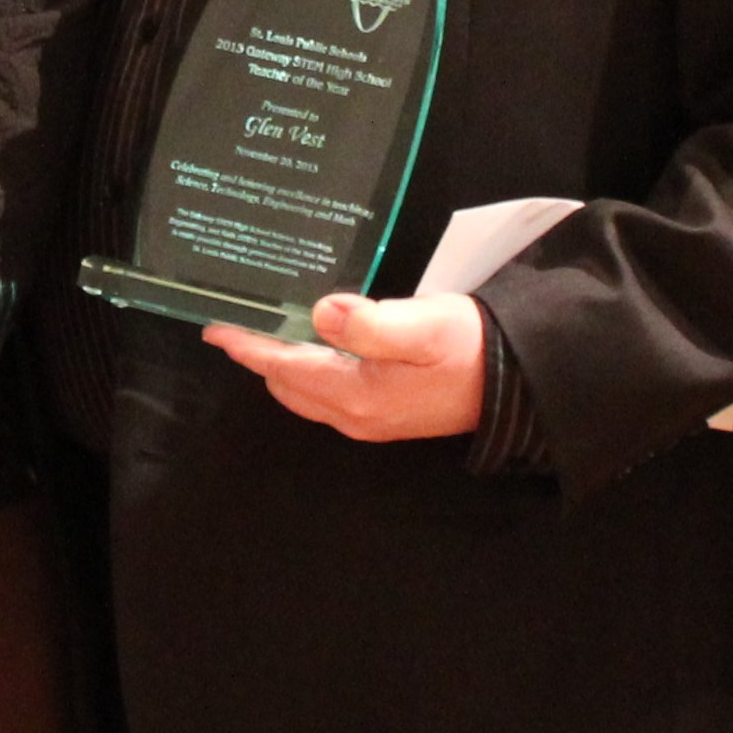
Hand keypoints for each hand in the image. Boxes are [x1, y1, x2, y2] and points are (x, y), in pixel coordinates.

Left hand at [205, 291, 487, 440]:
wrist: (519, 385)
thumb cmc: (471, 349)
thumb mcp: (425, 325)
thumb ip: (371, 324)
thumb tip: (321, 313)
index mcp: (356, 394)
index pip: (284, 367)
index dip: (248, 346)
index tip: (214, 328)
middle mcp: (354, 415)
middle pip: (287, 383)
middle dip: (259, 354)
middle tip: (239, 317)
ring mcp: (369, 419)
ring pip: (305, 390)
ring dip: (283, 361)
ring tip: (268, 325)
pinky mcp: (385, 413)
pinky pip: (327, 391)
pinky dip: (308, 367)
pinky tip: (314, 341)